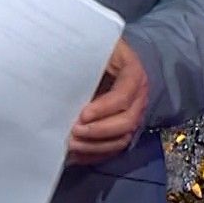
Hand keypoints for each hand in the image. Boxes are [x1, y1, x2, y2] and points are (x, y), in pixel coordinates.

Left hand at [68, 40, 149, 164]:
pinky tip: (75, 154)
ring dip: (95, 146)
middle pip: (127, 122)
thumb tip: (65, 75)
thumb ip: (87, 59)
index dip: (104, 108)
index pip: (123, 96)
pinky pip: (113, 148)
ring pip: (121, 139)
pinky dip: (94, 154)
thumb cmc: (92, 50)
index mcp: (133, 74)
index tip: (82, 114)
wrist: (97, 56)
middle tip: (73, 132)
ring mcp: (132, 115)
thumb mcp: (93, 47)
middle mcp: (138, 97)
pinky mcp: (121, 128)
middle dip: (98, 131)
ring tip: (71, 144)